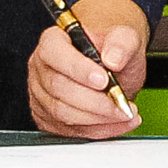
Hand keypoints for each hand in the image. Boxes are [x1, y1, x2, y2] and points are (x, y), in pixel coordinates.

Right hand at [26, 0, 148, 137]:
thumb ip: (122, 42)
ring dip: (99, 118)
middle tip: (121, 103)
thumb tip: (113, 59)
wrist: (113, 66)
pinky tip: (118, 123)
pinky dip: (98, 130)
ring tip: (125, 113)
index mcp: (52, 42)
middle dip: (95, 100)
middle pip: (59, 88)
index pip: (54, 53)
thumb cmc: (111, 49)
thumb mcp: (124, 37)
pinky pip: (70, 131)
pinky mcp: (50, 119)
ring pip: (64, 113)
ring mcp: (42, 96)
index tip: (104, 80)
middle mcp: (41, 69)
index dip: (77, 68)